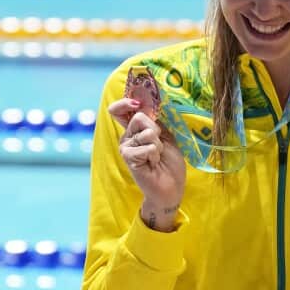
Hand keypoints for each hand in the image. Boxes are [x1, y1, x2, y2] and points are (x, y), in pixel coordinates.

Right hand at [110, 99, 185, 231]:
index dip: (125, 102)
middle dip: (157, 130)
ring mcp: (126, 147)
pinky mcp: (129, 158)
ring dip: (158, 145)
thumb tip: (149, 103)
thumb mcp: (166, 136)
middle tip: (159, 146)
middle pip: (140, 117)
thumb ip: (156, 121)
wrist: (171, 186)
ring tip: (157, 157)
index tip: (137, 103)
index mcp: (134, 130)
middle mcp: (127, 137)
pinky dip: (155, 154)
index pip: (119, 110)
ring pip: (147, 132)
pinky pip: (147, 146)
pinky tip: (153, 164)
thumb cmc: (169, 162)